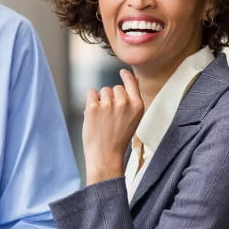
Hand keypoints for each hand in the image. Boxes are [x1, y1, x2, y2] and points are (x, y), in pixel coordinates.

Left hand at [82, 69, 143, 183]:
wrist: (106, 156)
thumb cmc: (118, 139)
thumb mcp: (133, 120)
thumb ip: (131, 103)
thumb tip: (125, 84)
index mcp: (138, 106)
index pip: (132, 83)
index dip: (126, 76)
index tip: (122, 72)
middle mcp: (124, 103)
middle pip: (114, 88)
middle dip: (111, 97)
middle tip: (110, 116)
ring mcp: (108, 104)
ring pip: (102, 91)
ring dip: (100, 101)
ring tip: (103, 119)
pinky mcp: (93, 107)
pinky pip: (91, 93)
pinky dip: (90, 102)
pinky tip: (93, 115)